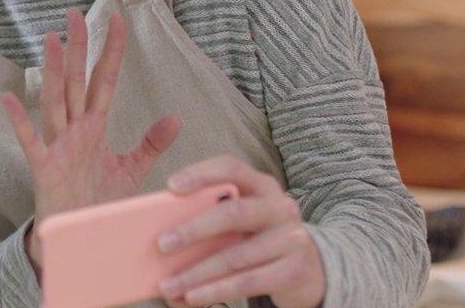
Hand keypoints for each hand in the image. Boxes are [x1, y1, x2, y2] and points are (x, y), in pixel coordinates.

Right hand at [2, 9, 181, 271]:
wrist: (77, 239)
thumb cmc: (98, 202)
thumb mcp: (130, 170)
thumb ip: (149, 143)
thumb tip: (175, 118)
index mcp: (94, 127)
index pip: (104, 81)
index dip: (110, 52)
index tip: (116, 20)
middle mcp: (74, 130)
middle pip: (77, 82)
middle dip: (78, 48)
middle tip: (75, 13)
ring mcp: (57, 146)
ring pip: (55, 102)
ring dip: (53, 73)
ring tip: (52, 41)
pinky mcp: (43, 168)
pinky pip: (30, 141)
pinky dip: (19, 120)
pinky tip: (9, 98)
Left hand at [157, 156, 324, 307]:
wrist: (304, 269)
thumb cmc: (255, 236)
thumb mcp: (238, 219)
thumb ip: (209, 214)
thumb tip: (160, 231)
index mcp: (260, 185)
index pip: (230, 168)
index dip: (201, 174)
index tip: (171, 186)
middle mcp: (280, 207)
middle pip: (233, 213)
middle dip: (193, 230)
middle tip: (162, 244)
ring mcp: (291, 239)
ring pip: (235, 257)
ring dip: (196, 274)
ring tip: (168, 286)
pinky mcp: (294, 270)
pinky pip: (247, 282)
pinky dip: (215, 291)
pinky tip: (193, 297)